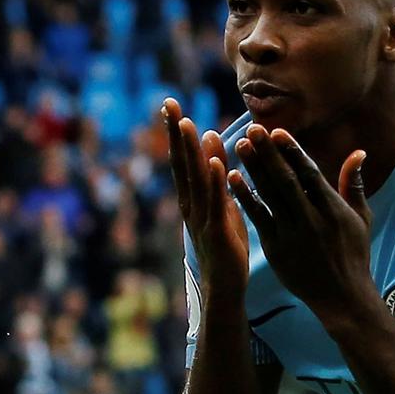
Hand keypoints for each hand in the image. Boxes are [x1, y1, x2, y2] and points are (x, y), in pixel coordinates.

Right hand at [162, 98, 248, 296]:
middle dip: (176, 133)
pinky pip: (215, 202)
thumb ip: (215, 175)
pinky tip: (212, 162)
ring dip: (191, 150)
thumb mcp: (220, 205)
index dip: (175, 132)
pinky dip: (213, 181)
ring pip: (195, 179)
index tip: (170, 104)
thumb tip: (211, 140)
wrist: (224, 289)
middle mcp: (191, 205)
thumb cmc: (224, 247)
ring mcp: (202, 218)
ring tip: (188, 123)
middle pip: (181, 163)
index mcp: (191, 199)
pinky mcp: (217, 231)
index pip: (181, 159)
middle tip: (170, 103)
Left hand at [229, 124, 374, 323]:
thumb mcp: (361, 218)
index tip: (277, 131)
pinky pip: (257, 218)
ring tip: (239, 145)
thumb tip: (359, 152)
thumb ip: (354, 184)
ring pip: (269, 196)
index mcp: (333, 209)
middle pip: (286, 180)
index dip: (292, 151)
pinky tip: (231, 178)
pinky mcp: (276, 249)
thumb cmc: (354, 254)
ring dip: (253, 169)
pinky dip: (244, 197)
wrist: (343, 298)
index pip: (309, 174)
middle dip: (268, 153)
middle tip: (252, 129)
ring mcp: (292, 235)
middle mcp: (312, 219)